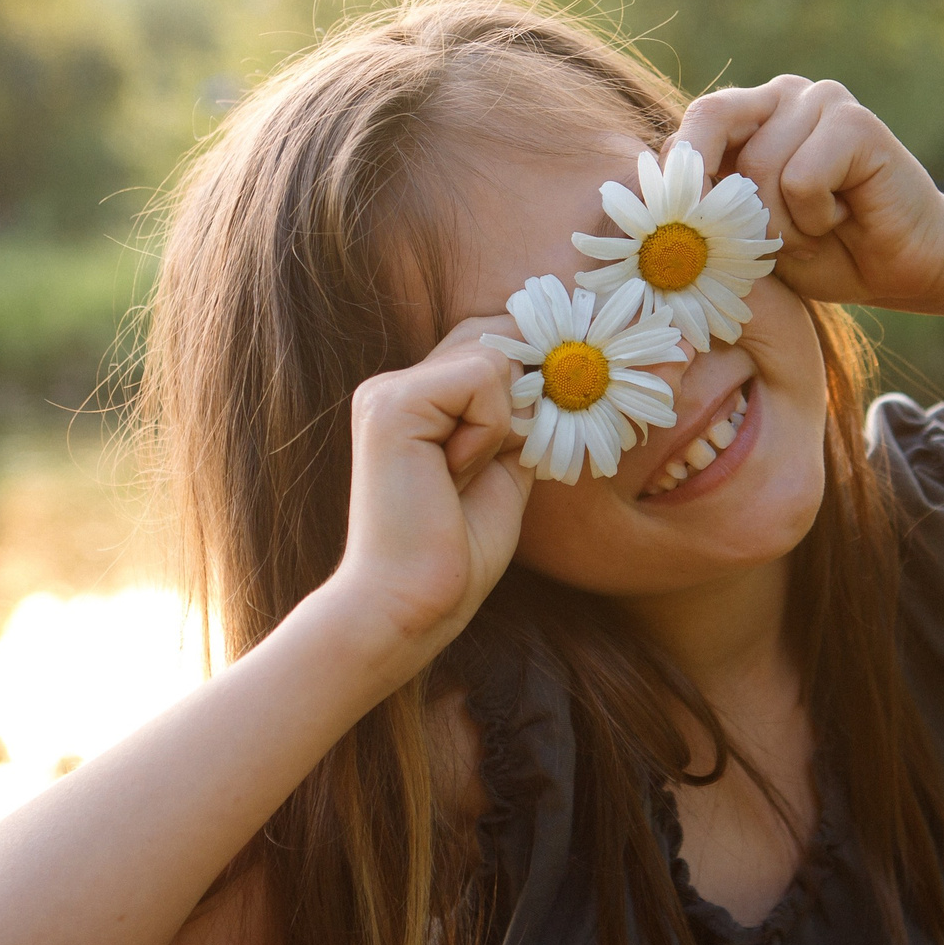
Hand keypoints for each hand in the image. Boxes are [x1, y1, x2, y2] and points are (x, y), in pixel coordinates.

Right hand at [316, 317, 532, 667]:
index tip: (529, 436)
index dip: (527, 383)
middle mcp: (395, 387)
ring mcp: (388, 391)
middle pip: (496, 340)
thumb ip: (519, 416)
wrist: (413, 603)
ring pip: (496, 357)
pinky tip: (453, 473)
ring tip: (460, 477)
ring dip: (502, 426)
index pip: (492, 346)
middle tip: (482, 471)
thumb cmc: (458, 550)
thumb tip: (555, 365)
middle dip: (519, 405)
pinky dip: (490, 431)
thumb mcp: (505, 467)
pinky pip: (483, 377)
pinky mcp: (392, 403)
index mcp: (416, 402)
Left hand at [674, 77, 943, 310]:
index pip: (695, 123)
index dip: (680, 175)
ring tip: (821, 227)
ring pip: (759, 168)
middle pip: (715, 135)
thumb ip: (707, 203)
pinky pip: (801, 179)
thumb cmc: (824, 252)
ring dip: (784, 224)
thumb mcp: (748, 233)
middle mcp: (784, 95)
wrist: (905, 270)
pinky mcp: (856, 122)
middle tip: (760, 244)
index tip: (678, 230)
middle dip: (728, 205)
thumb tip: (654, 193)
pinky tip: (846, 217)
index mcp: (753, 113)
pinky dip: (816, 218)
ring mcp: (822, 100)